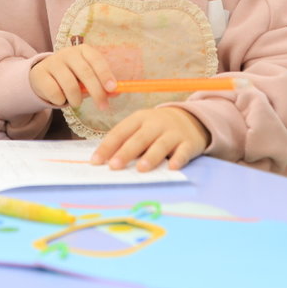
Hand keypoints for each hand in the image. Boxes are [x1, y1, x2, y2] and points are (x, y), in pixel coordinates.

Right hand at [29, 45, 115, 110]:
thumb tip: (118, 92)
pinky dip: (60, 101)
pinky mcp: (40, 74)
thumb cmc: (71, 76)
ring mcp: (53, 62)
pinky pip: (55, 92)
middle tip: (103, 106)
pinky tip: (60, 98)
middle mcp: (68, 53)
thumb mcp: (87, 79)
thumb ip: (102, 84)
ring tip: (76, 102)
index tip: (112, 88)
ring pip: (70, 85)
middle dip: (97, 92)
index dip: (105, 74)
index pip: (96, 60)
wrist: (42, 76)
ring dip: (76, 100)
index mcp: (83, 50)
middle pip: (85, 73)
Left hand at [90, 106, 210, 171]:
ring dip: (151, 156)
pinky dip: (178, 159)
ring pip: (161, 145)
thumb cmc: (157, 128)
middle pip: (139, 138)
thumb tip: (105, 161)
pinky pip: (183, 151)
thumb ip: (127, 141)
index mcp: (139, 118)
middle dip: (126, 152)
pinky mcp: (189, 143)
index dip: (107, 146)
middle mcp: (156, 124)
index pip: (120, 132)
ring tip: (140, 169)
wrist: (191, 118)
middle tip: (114, 166)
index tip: (95, 161)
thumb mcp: (141, 127)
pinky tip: (172, 167)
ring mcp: (173, 133)